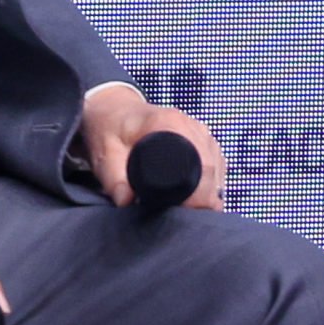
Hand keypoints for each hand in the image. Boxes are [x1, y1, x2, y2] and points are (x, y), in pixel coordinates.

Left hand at [79, 83, 226, 209]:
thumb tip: (126, 202)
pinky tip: (191, 193)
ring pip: (218, 169)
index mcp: (170, 124)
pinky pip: (216, 165)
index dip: (198, 194)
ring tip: (184, 205)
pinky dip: (209, 182)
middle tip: (181, 215)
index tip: (185, 211)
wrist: (113, 110)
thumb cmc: (108, 129)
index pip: (200, 164)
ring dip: (207, 190)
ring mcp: (200, 131)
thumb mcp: (105, 154)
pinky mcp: (202, 139)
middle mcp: (191, 125)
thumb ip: (114, 180)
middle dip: (204, 198)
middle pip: (213, 169)